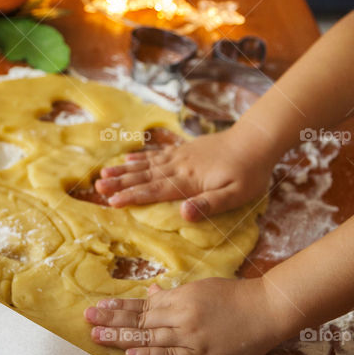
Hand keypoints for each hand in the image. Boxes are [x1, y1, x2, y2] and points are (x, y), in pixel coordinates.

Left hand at [84, 277, 287, 354]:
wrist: (267, 309)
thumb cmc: (236, 297)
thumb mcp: (201, 288)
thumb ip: (173, 294)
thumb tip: (149, 291)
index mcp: (180, 297)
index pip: (142, 305)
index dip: (119, 307)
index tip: (97, 307)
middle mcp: (180, 315)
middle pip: (140, 319)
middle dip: (112, 320)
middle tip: (87, 319)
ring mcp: (190, 336)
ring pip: (149, 336)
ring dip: (121, 336)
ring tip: (97, 336)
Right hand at [95, 127, 274, 220]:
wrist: (256, 139)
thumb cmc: (250, 171)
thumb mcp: (236, 194)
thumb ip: (209, 204)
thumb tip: (183, 215)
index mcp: (189, 181)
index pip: (155, 190)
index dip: (133, 196)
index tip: (112, 201)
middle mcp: (179, 167)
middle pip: (144, 176)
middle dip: (120, 182)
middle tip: (97, 186)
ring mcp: (181, 156)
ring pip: (147, 164)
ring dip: (124, 169)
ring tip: (103, 172)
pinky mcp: (185, 150)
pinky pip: (157, 154)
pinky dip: (141, 156)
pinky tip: (128, 157)